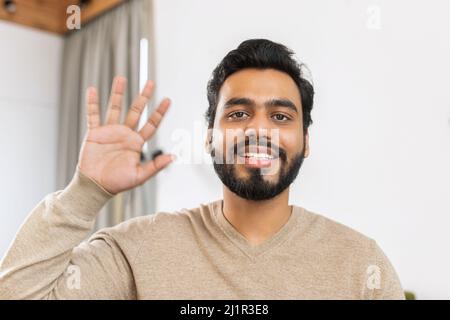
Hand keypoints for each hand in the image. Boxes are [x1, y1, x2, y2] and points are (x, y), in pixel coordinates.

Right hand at [78, 76, 173, 194]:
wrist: (96, 186)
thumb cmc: (118, 183)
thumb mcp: (139, 176)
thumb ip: (156, 166)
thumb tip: (174, 157)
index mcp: (136, 143)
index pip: (151, 124)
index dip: (160, 112)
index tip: (167, 100)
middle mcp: (125, 134)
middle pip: (136, 110)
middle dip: (144, 97)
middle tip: (151, 82)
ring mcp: (110, 131)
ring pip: (115, 108)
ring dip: (118, 93)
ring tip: (121, 78)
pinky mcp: (95, 133)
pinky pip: (93, 115)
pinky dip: (92, 103)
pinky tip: (93, 90)